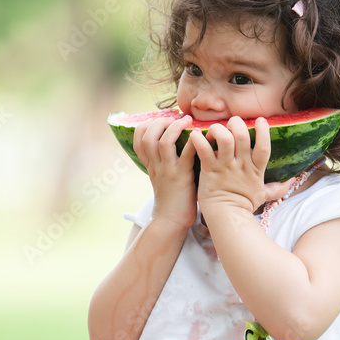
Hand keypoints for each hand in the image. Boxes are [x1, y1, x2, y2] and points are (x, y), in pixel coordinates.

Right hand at [133, 115, 197, 229]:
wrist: (171, 221)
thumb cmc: (172, 198)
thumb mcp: (162, 177)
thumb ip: (164, 161)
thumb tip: (176, 144)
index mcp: (150, 164)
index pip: (138, 139)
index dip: (146, 126)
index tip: (158, 120)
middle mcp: (156, 165)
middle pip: (148, 136)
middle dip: (159, 122)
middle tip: (173, 118)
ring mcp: (167, 171)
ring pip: (163, 142)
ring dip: (175, 128)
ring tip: (186, 121)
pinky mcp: (181, 177)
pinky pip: (185, 155)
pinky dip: (193, 142)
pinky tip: (200, 135)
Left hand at [189, 116, 294, 215]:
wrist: (227, 218)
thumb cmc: (243, 206)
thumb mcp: (263, 195)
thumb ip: (276, 188)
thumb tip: (291, 183)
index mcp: (255, 169)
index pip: (264, 146)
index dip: (263, 131)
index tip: (260, 120)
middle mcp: (241, 165)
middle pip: (241, 136)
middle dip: (236, 124)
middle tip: (230, 125)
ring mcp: (225, 167)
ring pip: (224, 138)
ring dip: (218, 129)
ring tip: (212, 131)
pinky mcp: (209, 170)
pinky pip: (203, 149)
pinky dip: (198, 139)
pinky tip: (195, 136)